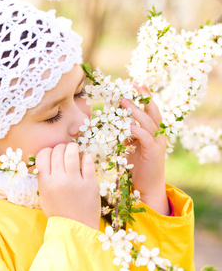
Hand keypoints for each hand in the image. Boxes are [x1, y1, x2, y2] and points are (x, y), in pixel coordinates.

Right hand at [36, 143, 100, 229]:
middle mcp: (59, 180)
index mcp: (46, 182)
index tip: (52, 153)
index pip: (43, 155)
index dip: (47, 150)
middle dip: (60, 147)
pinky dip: (86, 156)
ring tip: (74, 148)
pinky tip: (85, 158)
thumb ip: (45, 177)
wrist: (76, 228)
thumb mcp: (44, 195)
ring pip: (72, 153)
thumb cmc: (59, 212)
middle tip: (64, 150)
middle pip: (57, 151)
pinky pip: (88, 162)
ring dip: (72, 146)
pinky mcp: (90, 183)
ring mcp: (75, 181)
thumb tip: (49, 157)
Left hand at [120, 84, 169, 215]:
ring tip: (124, 100)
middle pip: (153, 111)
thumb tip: (113, 123)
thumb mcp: (129, 146)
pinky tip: (129, 125)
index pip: (149, 110)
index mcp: (152, 131)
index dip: (144, 97)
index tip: (135, 85)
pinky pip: (146, 137)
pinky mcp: (154, 152)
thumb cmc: (137, 166)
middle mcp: (157, 134)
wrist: (147, 186)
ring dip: (136, 110)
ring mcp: (157, 142)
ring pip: (149, 122)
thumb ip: (125, 134)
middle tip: (132, 86)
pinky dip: (138, 130)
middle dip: (143, 97)